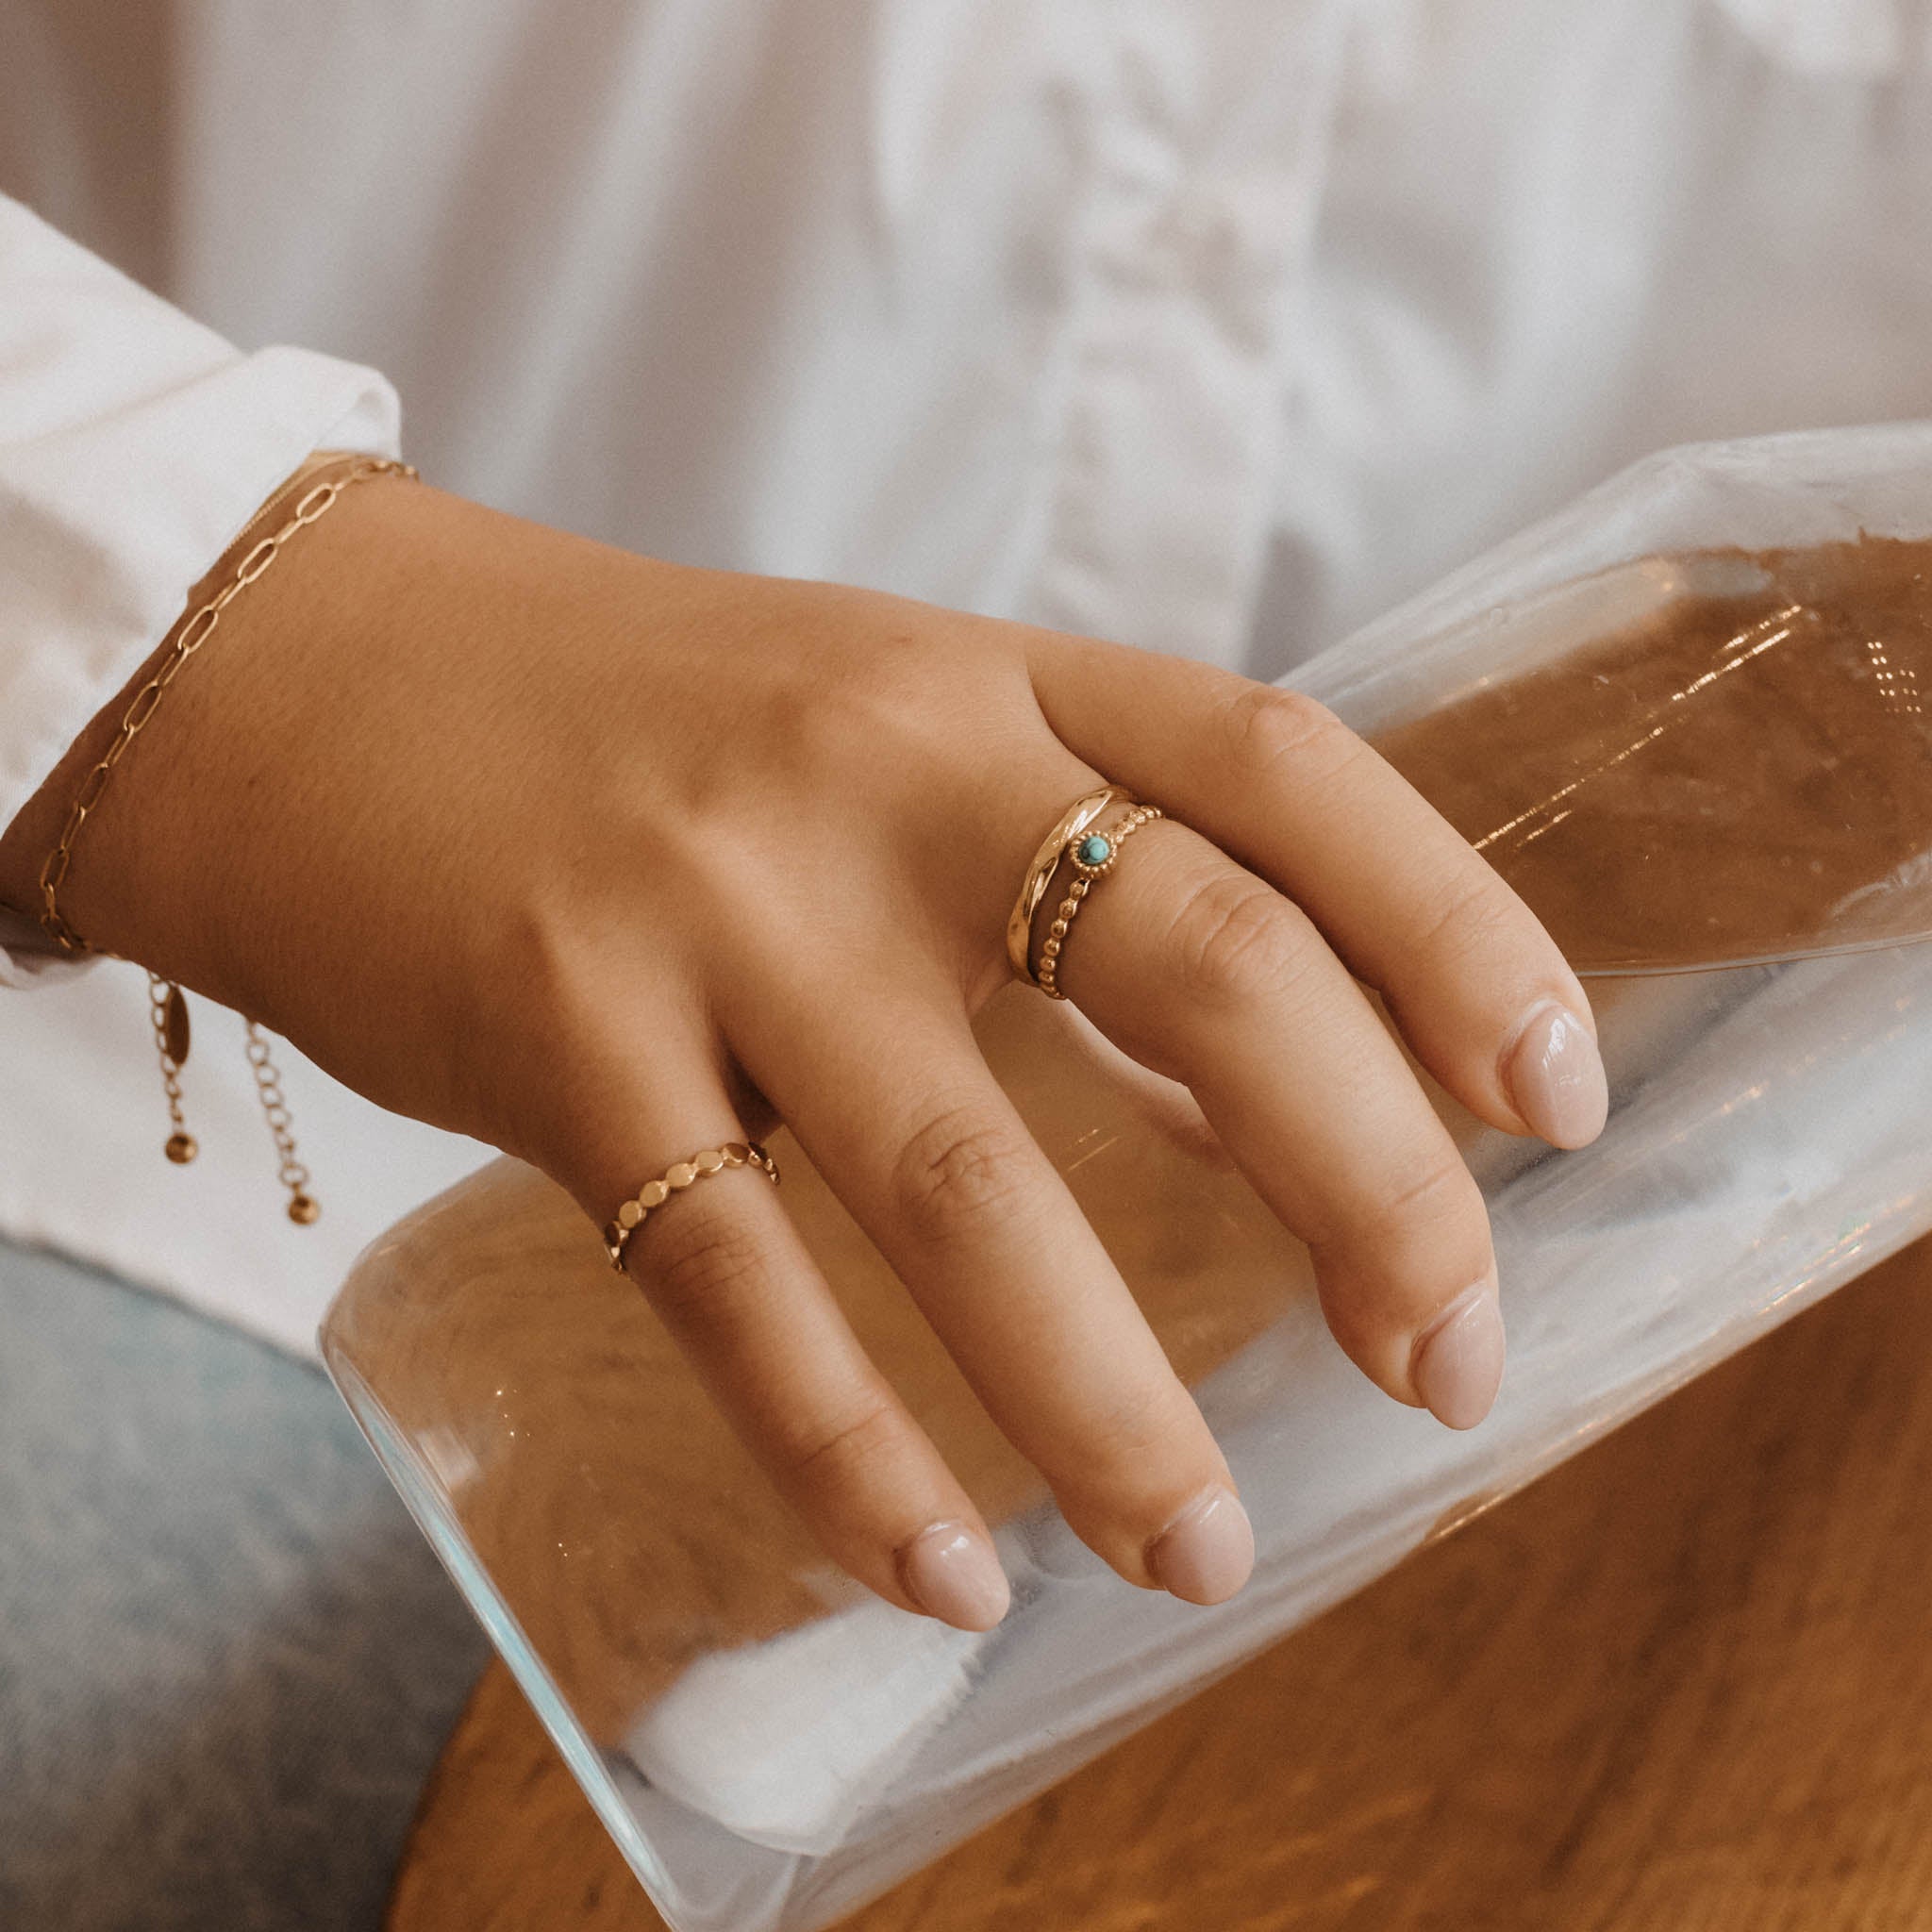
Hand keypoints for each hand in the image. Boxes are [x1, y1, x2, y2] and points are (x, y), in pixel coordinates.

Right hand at [0, 477, 1606, 1628]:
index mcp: (987, 680)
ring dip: (1111, 1395)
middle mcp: (878, 767)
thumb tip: (1274, 1127)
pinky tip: (938, 1572)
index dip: (1455, 930)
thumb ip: (1078, 890)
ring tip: (1203, 1548)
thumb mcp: (884, 735)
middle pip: (1203, 967)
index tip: (1555, 1101)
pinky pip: (733, 1284)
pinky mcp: (558, 1034)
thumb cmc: (637, 726)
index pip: (1287, 771)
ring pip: (966, 1175)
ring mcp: (715, 903)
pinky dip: (846, 1451)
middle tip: (1449, 1360)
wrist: (310, 671)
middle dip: (1373, 1183)